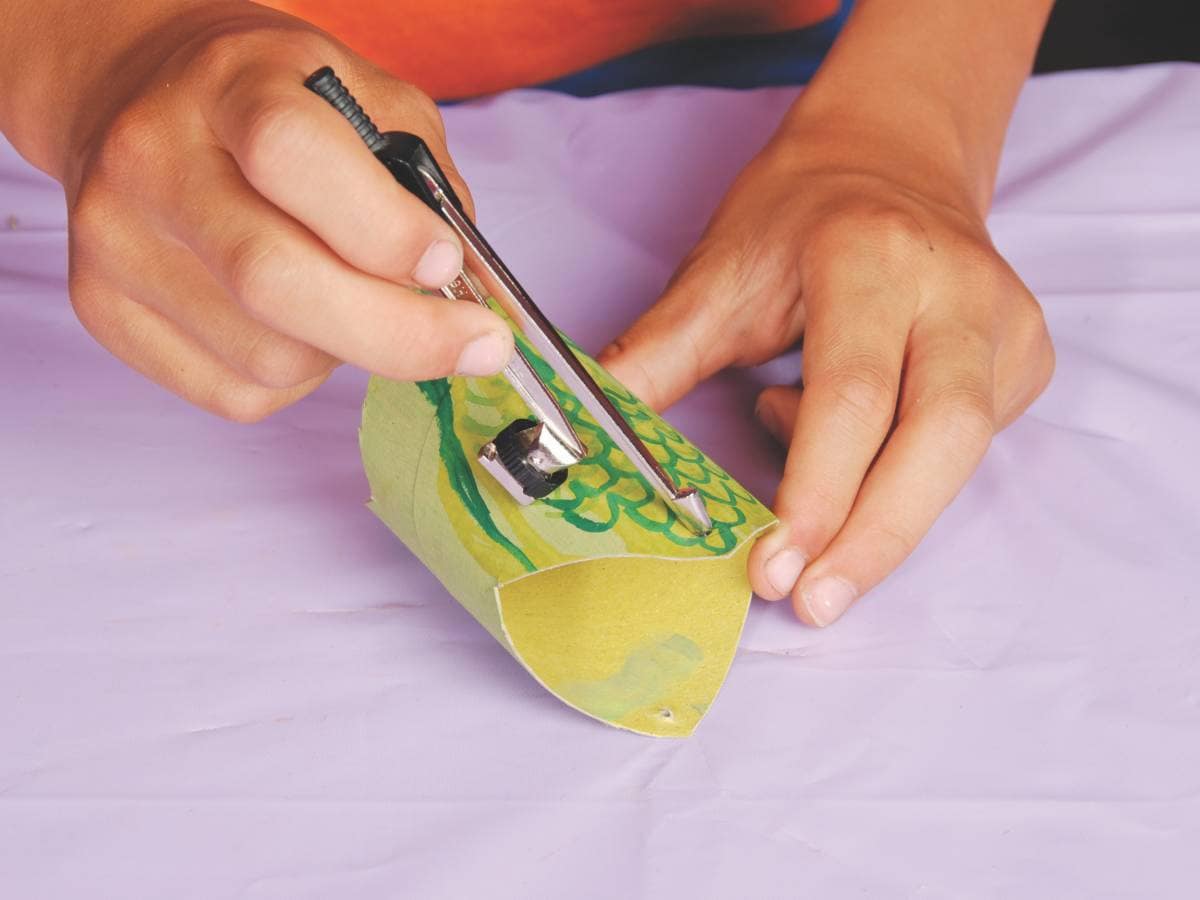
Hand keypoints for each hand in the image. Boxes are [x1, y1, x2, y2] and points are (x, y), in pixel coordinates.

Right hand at [54, 3, 511, 419]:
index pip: (290, 154)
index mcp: (228, 82)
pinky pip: (237, 393)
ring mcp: (116, 243)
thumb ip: (424, 185)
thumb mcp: (364, 101)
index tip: (445, 264)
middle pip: (274, 281)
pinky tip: (299, 327)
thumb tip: (472, 292)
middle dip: (400, 335)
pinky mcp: (105, 313)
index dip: (381, 227)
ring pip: (269, 356)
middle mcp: (152, 159)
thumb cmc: (270, 104)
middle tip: (474, 347)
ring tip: (351, 301)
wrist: (134, 98)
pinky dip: (298, 379)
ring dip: (346, 352)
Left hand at [601, 125, 1053, 625]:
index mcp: (869, 255)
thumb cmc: (796, 215)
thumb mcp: (716, 274)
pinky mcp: (1028, 354)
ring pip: (964, 452)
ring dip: (887, 517)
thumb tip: (587, 442)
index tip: (771, 568)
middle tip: (811, 603)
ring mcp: (1006, 321)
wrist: (888, 156)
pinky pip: (971, 446)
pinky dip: (907, 472)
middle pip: (940, 436)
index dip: (815, 492)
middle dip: (874, 538)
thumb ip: (654, 359)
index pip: (852, 394)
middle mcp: (956, 285)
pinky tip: (860, 445)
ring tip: (819, 537)